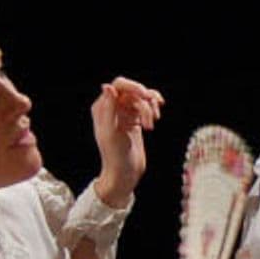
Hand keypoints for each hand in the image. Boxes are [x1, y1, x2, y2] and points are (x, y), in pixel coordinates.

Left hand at [92, 77, 164, 206]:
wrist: (125, 173)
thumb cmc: (115, 155)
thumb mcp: (110, 132)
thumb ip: (109, 108)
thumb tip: (108, 87)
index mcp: (102, 108)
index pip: (118, 85)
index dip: (133, 86)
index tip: (145, 95)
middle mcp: (112, 107)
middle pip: (133, 90)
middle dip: (144, 100)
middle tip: (154, 112)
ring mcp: (125, 113)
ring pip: (141, 98)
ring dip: (150, 109)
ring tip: (151, 125)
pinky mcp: (135, 119)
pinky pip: (146, 106)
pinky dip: (153, 109)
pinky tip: (157, 117)